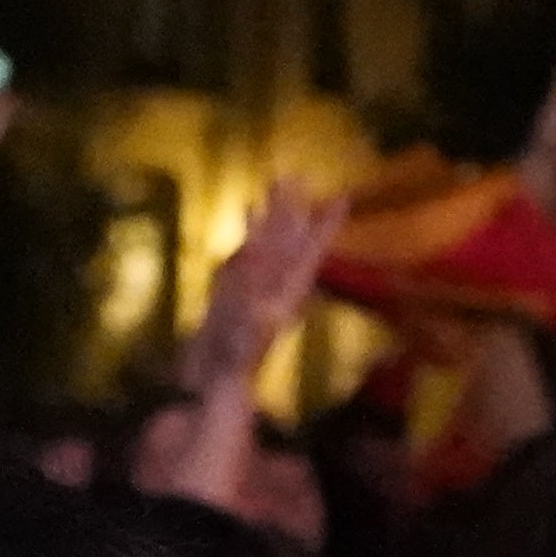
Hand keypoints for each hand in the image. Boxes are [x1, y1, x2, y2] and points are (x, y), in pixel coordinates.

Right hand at [189, 182, 338, 392]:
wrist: (213, 382)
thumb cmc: (235, 364)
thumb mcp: (248, 331)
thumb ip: (255, 300)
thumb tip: (256, 264)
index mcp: (287, 294)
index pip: (311, 252)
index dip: (326, 225)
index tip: (343, 197)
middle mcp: (276, 285)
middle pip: (289, 238)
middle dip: (293, 207)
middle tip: (297, 174)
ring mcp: (255, 285)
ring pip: (267, 242)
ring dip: (270, 214)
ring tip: (273, 182)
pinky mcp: (233, 287)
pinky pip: (244, 251)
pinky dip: (247, 230)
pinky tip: (246, 208)